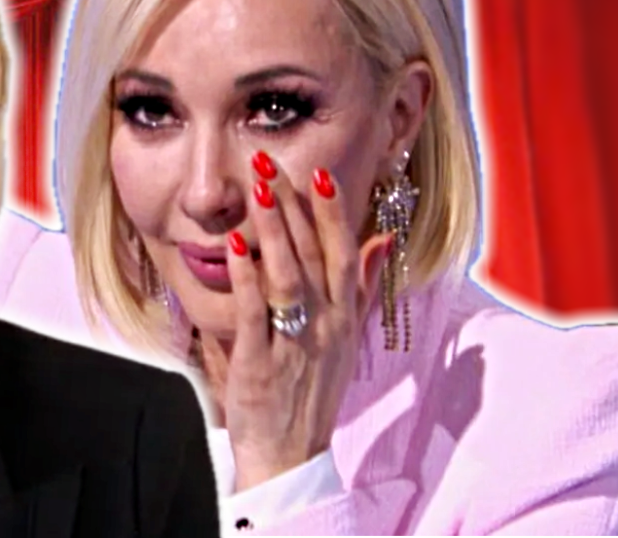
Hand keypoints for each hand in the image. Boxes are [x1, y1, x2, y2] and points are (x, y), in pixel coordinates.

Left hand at [222, 153, 390, 490]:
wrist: (290, 454)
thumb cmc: (313, 391)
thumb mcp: (347, 338)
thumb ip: (361, 287)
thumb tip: (382, 239)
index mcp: (345, 317)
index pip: (345, 254)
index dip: (334, 214)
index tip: (322, 175)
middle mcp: (326, 325)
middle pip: (314, 255)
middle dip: (294, 207)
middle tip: (272, 164)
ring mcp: (295, 343)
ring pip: (287, 275)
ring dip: (272, 229)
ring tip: (259, 189)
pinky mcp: (261, 362)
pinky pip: (254, 312)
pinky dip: (246, 276)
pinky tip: (234, 245)